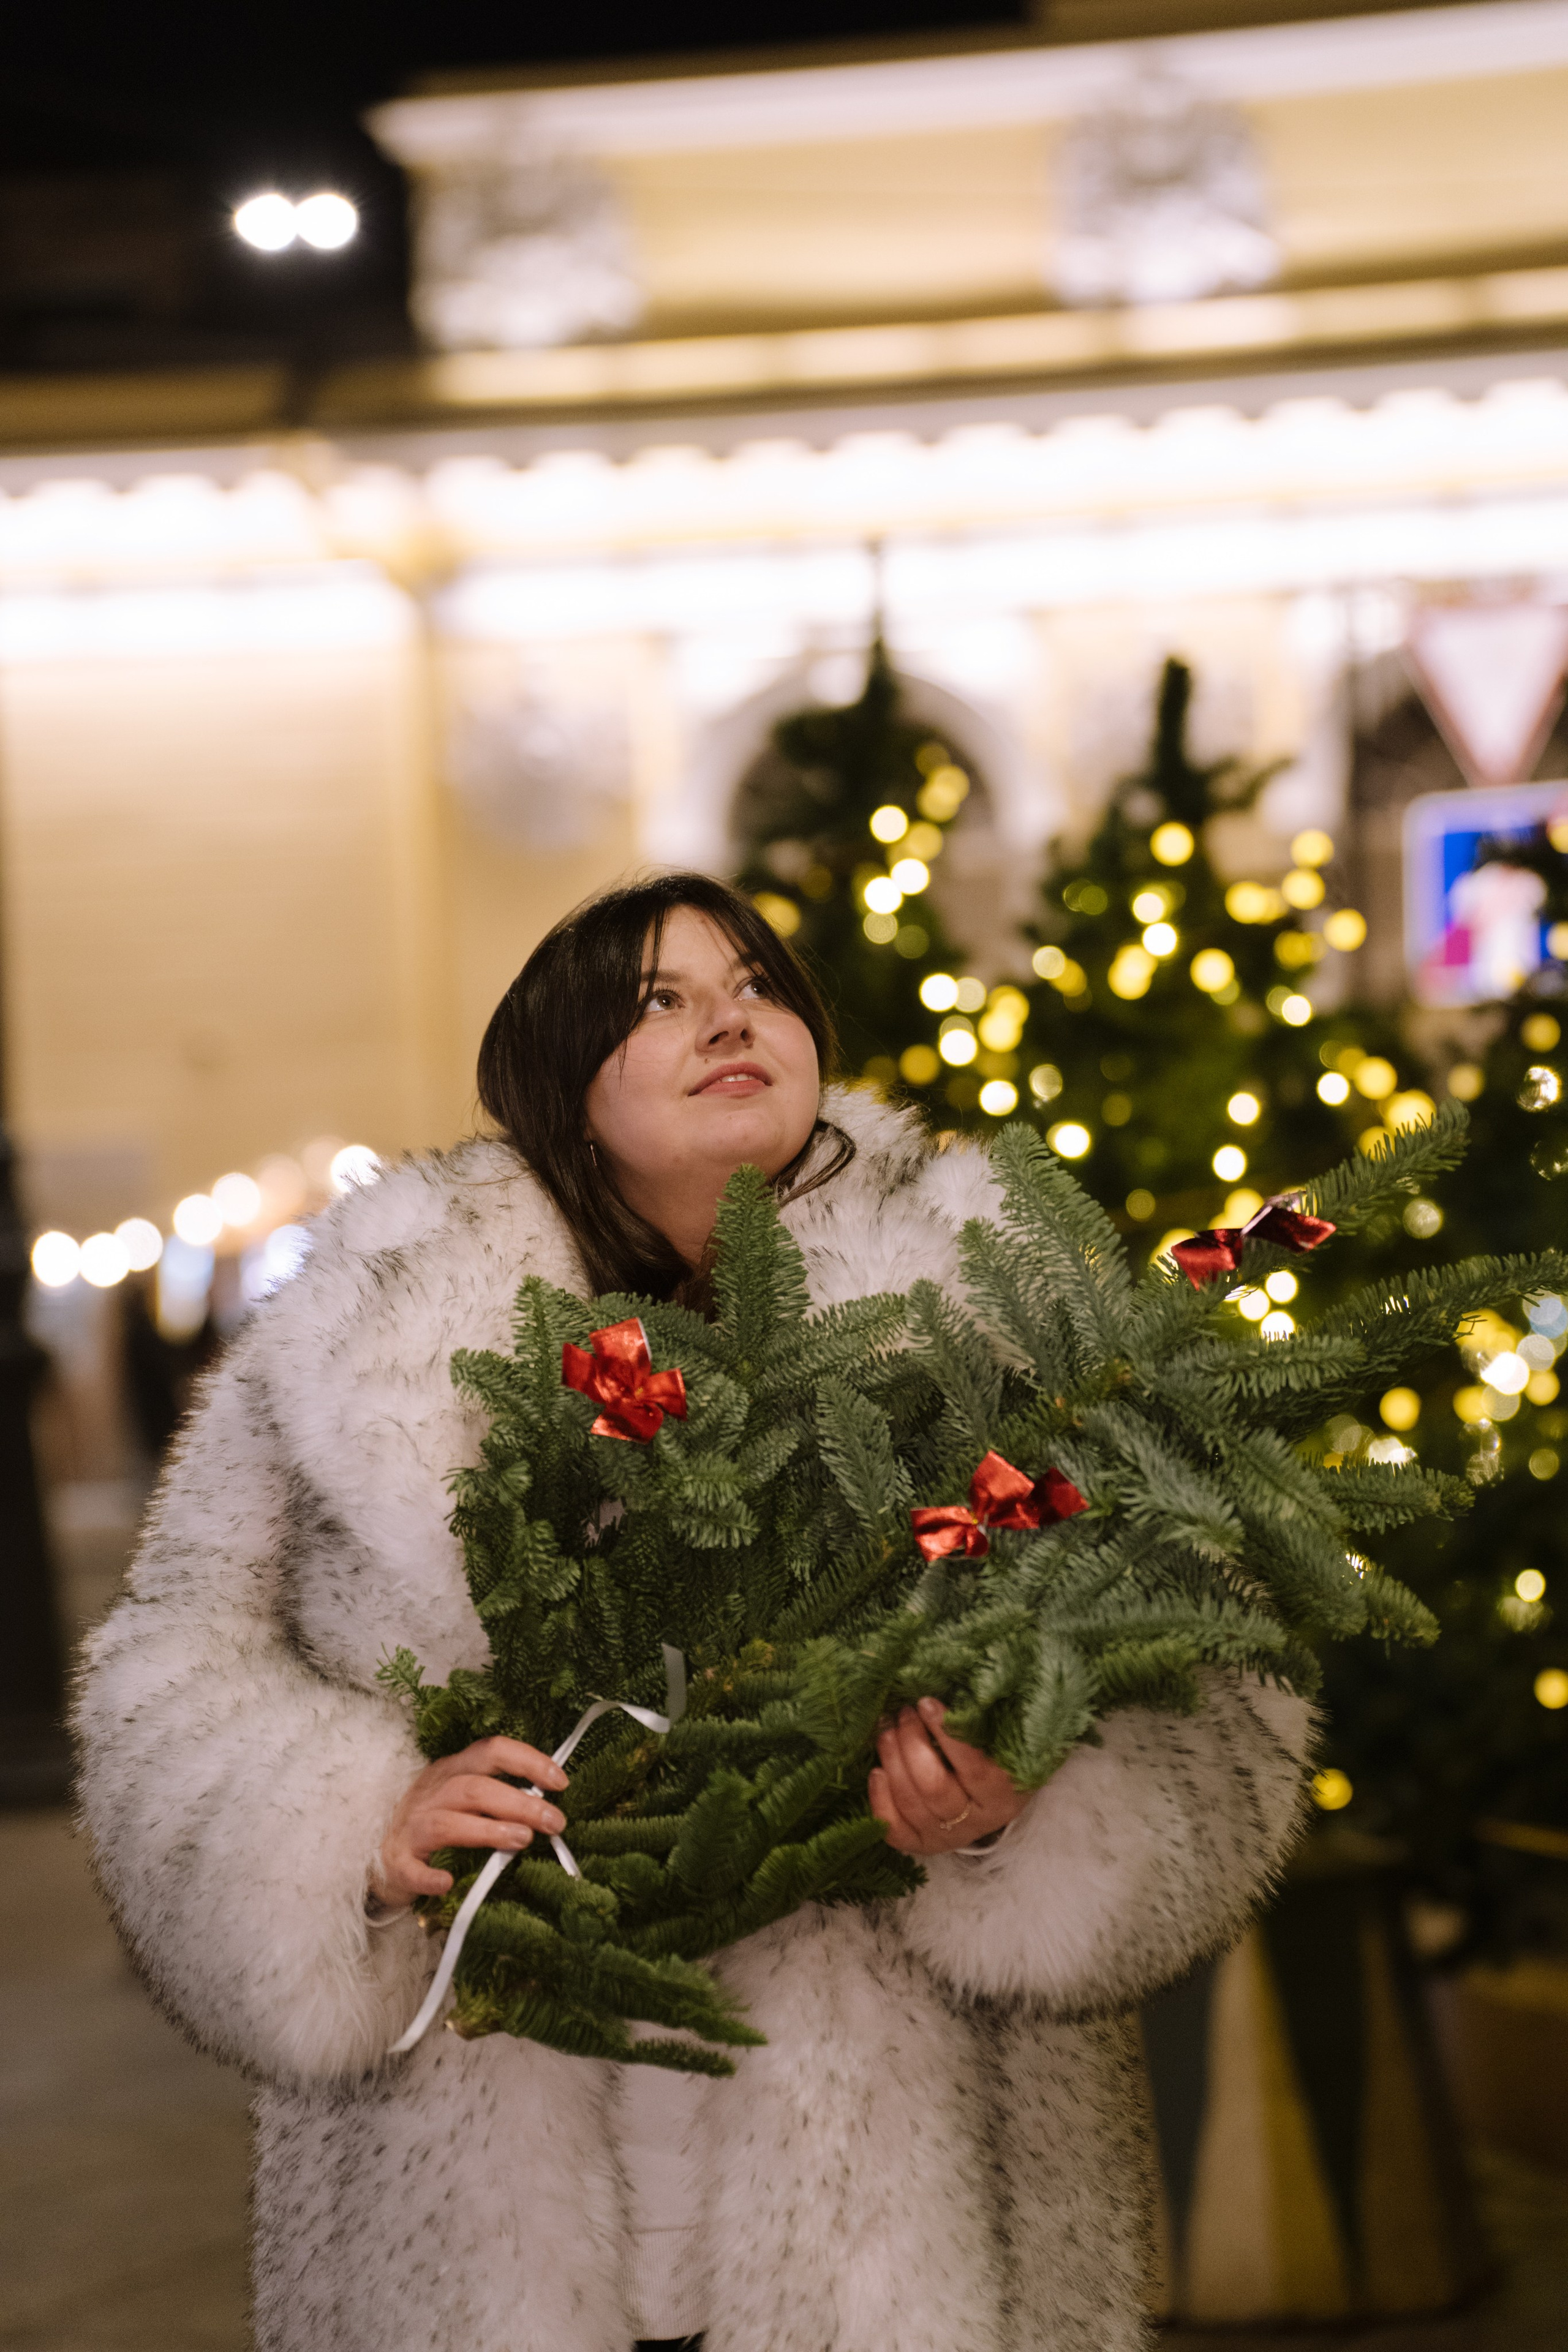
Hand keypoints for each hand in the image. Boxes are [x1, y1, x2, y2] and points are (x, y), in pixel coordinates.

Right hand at [372, 1736, 569, 1906]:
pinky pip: (411, 1868)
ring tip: (523, 1840)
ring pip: (448, 1823)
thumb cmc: (435, 1819)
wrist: (379, 1847)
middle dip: (520, 1802)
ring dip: (487, 1830)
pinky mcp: (397, 1861)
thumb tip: (550, 1807)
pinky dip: (428, 1876)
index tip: (560, 1782)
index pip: (492, 1751)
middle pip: (475, 1788)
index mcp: (453, 1770)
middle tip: (555, 1822)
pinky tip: (447, 1882)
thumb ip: (499, 1797)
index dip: (528, 1761)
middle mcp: (432, 1792)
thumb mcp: (463, 1796)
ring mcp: (411, 1826)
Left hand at [869, 1698, 1026, 1856]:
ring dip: (892, 1761)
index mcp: (1004, 1793)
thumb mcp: (998, 1737)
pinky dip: (880, 1799)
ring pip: (911, 1804)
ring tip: (886, 1731)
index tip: (925, 1702)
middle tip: (902, 1713)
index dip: (944, 1734)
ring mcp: (948, 1837)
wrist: (995, 1795)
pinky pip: (894, 1828)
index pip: (972, 1766)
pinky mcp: (922, 1845)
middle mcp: (977, 1821)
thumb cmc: (995, 1754)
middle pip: (933, 1787)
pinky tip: (876, 1771)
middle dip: (910, 1744)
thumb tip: (945, 1687)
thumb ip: (979, 1719)